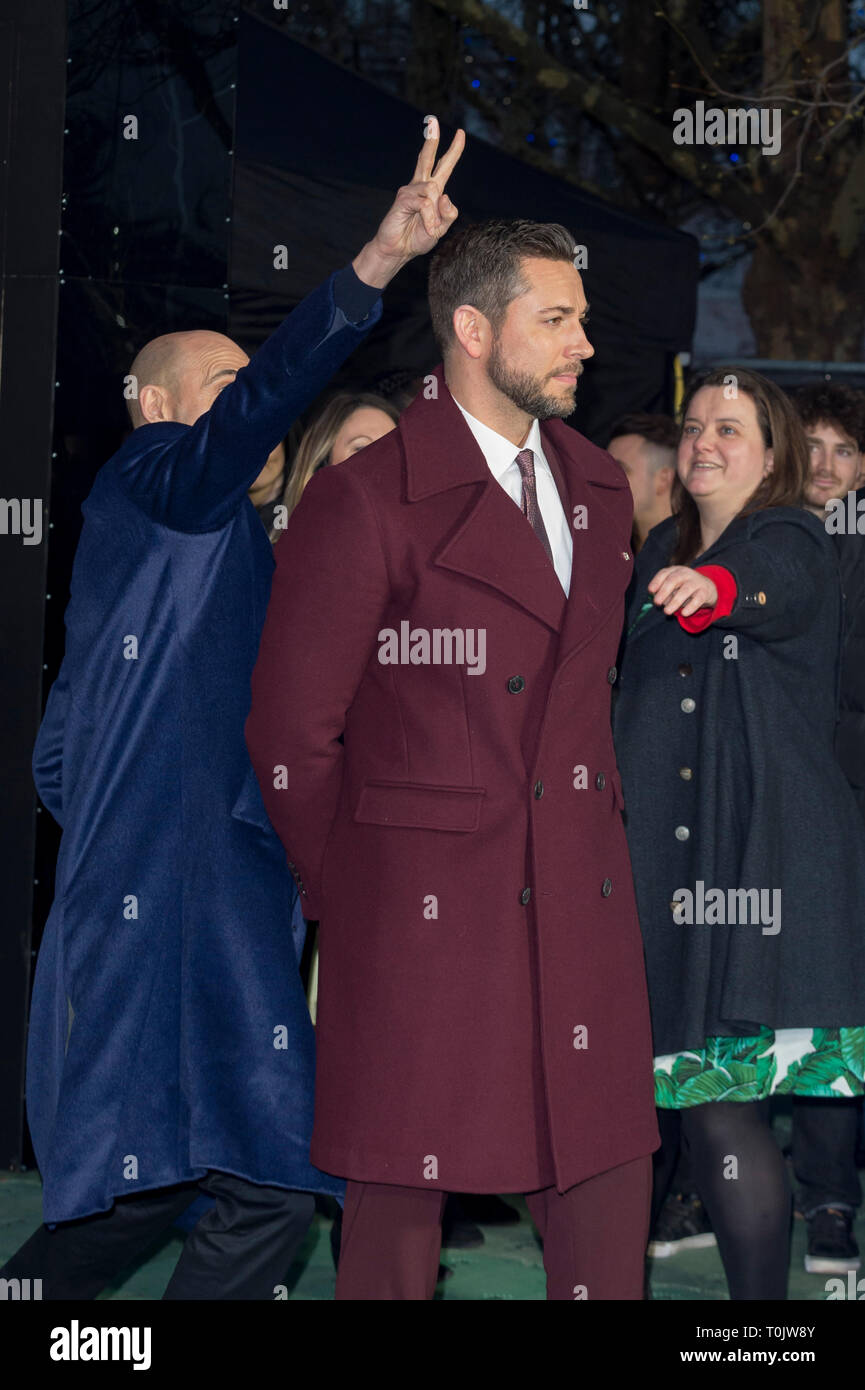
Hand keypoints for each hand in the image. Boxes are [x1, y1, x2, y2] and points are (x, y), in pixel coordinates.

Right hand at [352, 116, 464, 288]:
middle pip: (428, 159)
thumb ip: (449, 214)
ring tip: (429, 229)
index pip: (444, 166)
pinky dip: (429, 218)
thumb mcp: (441, 228)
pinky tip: (426, 227)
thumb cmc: (417, 238)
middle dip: (432, 139)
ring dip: (434, 216)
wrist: (398, 250)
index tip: (461, 134)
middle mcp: (421, 187)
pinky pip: (425, 203)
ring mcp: (411, 190)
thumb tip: (445, 195)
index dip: (453, 151)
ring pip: (434, 192)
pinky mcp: (403, 198)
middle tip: (433, 120)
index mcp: (433, 192)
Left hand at [649, 566, 717, 616]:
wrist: (707, 588)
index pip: (664, 573)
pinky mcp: (705, 592)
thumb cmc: (683, 588)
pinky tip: (684, 613)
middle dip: (664, 591)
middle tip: (657, 603)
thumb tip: (657, 600)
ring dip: (675, 601)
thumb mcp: (673, 587)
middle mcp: (685, 573)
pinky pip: (698, 599)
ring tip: (667, 612)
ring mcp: (696, 582)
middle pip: (674, 580)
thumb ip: (665, 592)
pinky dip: (691, 607)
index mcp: (675, 571)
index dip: (656, 581)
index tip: (651, 591)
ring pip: (685, 590)